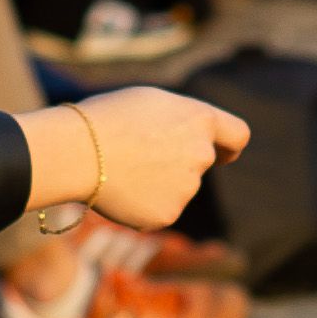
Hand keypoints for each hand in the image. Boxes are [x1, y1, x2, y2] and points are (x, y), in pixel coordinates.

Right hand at [73, 81, 251, 228]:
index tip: (225, 154)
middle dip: (180, 161)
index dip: (230, 146)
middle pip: (201, 161)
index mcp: (200, 120)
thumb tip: (191, 138)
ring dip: (159, 182)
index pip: (237, 136)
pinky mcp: (169, 214)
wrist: (78, 152)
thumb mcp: (151, 103)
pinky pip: (161, 209)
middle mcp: (202, 154)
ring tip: (122, 169)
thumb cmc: (107, 118)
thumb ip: (182, 121)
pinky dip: (144, 203)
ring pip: (179, 187)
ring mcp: (187, 188)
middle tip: (141, 155)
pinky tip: (120, 190)